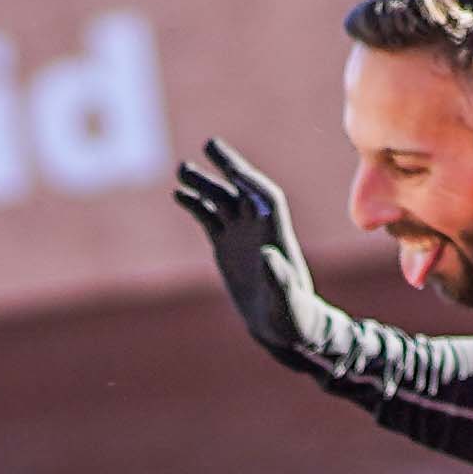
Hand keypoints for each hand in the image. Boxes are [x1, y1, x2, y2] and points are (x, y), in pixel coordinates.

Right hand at [170, 136, 337, 364]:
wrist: (284, 328)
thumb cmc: (293, 317)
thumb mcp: (288, 301)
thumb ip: (279, 279)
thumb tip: (268, 256)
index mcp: (278, 236)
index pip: (267, 198)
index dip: (250, 180)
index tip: (232, 167)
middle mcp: (260, 229)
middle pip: (242, 190)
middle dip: (228, 167)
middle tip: (209, 144)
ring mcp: (241, 236)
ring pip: (221, 201)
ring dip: (204, 184)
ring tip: (182, 170)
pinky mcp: (225, 246)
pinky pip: (209, 218)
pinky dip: (195, 205)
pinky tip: (179, 195)